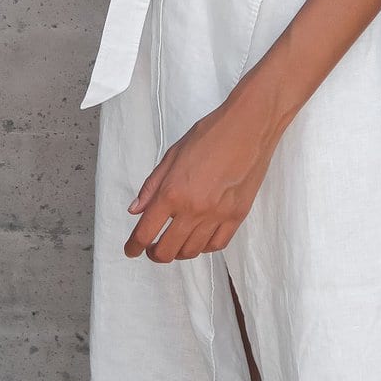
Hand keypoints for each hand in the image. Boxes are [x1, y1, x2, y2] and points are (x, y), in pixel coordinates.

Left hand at [124, 98, 276, 262]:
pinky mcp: (237, 216)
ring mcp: (217, 215)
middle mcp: (193, 209)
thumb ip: (152, 186)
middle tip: (151, 249)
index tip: (131, 250)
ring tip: (174, 244)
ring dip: (178, 252)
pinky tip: (198, 239)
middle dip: (154, 254)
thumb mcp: (172, 155)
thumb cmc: (210, 135)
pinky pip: (216, 244)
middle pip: (167, 250)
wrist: (248, 127)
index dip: (134, 246)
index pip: (146, 231)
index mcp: (172, 192)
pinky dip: (204, 247)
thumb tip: (136, 210)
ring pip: (192, 251)